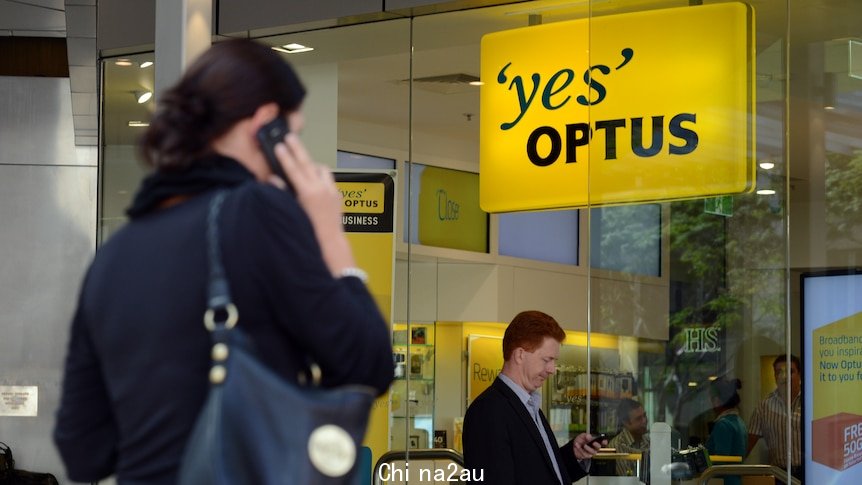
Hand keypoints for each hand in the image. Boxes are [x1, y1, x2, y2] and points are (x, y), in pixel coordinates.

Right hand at [271, 134, 355, 275]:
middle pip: (307, 163)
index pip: (293, 169)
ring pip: (321, 169)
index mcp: (308, 193)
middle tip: (289, 136)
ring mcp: (331, 191)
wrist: (330, 244)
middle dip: (297, 149)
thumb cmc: (309, 233)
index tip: (279, 145)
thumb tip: (272, 179)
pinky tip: (314, 179)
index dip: (285, 156)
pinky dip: (320, 176)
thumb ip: (282, 194)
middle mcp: (321, 189)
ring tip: (302, 159)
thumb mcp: (292, 212)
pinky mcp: (338, 196)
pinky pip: (328, 180)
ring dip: (311, 163)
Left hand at [573, 433, 604, 459]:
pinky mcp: (587, 456)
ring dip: (588, 448)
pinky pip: (585, 454)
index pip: (602, 442)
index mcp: (595, 441)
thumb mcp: (582, 436)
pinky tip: (577, 445)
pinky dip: (580, 449)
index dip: (604, 442)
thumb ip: (586, 435)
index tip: (604, 440)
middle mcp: (594, 447)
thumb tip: (589, 436)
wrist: (574, 446)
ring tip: (584, 445)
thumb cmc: (580, 440)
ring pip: (593, 452)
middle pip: (598, 447)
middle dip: (597, 445)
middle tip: (593, 443)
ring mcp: (591, 452)